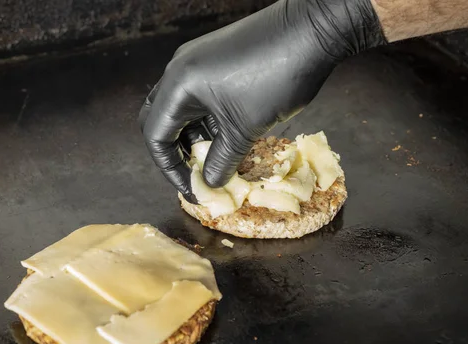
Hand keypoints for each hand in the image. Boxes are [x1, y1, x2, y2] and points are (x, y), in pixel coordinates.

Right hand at [139, 0, 385, 200]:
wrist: (311, 30)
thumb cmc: (274, 78)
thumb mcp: (245, 129)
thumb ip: (222, 160)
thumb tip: (210, 183)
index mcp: (179, 84)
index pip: (156, 134)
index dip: (170, 168)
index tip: (191, 188)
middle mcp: (181, 69)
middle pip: (162, 119)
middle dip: (177, 151)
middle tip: (196, 173)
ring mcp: (199, 61)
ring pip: (185, 109)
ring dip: (197, 137)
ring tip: (220, 160)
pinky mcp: (218, 59)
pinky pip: (203, 97)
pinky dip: (211, 121)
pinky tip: (231, 137)